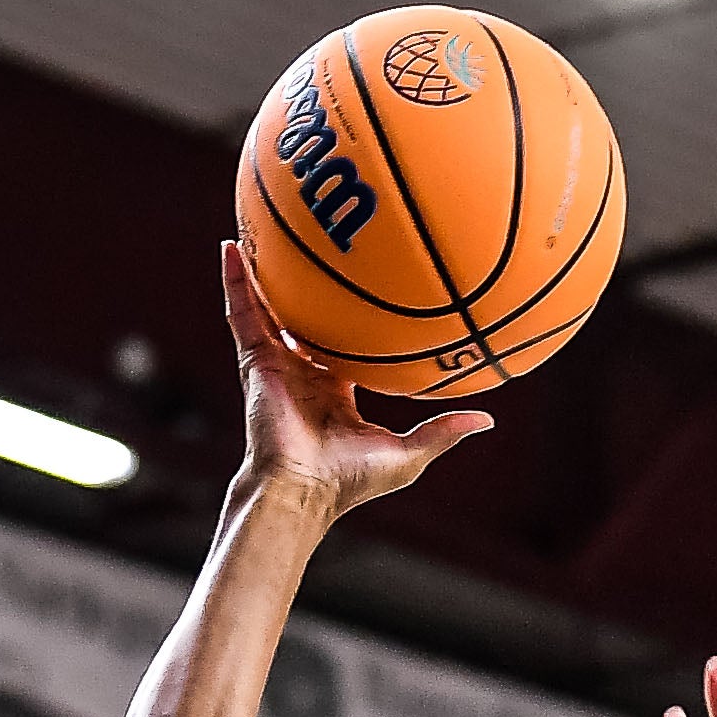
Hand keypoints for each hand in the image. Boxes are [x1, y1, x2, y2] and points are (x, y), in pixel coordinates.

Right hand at [218, 242, 488, 520]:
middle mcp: (304, 372)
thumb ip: (442, 430)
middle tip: (318, 244)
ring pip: (270, 307)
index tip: (368, 288)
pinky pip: (243, 313)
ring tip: (263, 228)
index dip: (352, 319)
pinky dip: (235, 282)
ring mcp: (278, 364)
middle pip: (305, 318)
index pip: (344, 344)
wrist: (303, 488)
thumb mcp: (408, 454)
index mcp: (336, 390)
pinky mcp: (256, 361)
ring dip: (264, 272)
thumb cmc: (351, 480)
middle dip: (307, 287)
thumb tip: (487, 420)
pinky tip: (229, 248)